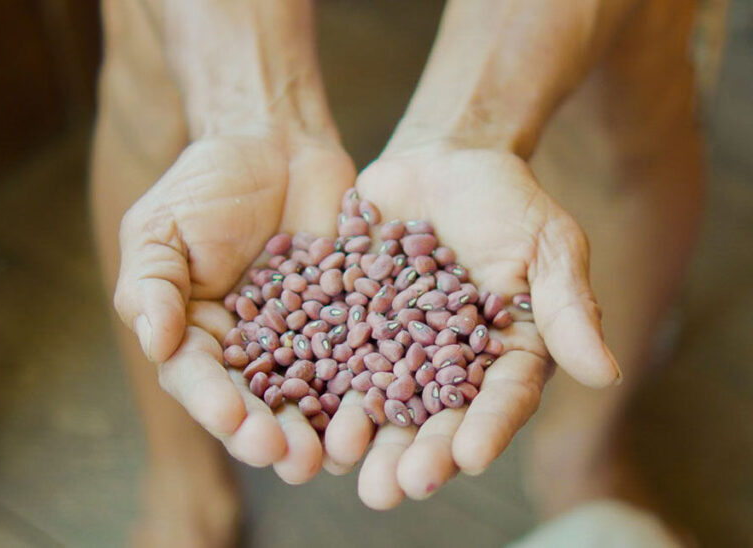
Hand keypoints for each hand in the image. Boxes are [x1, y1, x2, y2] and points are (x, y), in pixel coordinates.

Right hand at [114, 131, 353, 482]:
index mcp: (198, 337)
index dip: (214, 403)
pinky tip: (384, 408)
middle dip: (274, 434)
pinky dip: (372, 385)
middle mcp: (252, 352)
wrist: (277, 148)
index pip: (200, 380)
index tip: (231, 418)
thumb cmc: (208, 185)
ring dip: (324, 429)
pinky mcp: (352, 323)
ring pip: (314, 397)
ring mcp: (306, 341)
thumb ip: (152, 283)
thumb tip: (155, 341)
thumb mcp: (162, 226)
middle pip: (260, 405)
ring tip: (338, 453)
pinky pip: (363, 358)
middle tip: (292, 459)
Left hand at [322, 141, 619, 507]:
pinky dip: (316, 383)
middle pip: (433, 418)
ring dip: (361, 436)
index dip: (487, 428)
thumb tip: (606, 372)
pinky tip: (298, 409)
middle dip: (415, 454)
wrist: (439, 161)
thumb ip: (567, 306)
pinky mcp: (348, 323)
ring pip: (378, 401)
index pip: (501, 399)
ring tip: (341, 460)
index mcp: (503, 354)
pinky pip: (331, 357)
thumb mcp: (546, 245)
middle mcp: (447, 364)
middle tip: (394, 488)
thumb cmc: (504, 200)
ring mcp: (394, 347)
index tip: (469, 455)